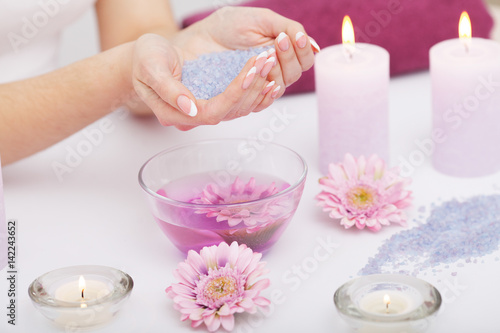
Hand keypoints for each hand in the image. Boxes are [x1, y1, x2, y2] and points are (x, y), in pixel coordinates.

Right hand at [131, 33, 276, 129]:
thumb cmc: (144, 59)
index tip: (250, 71)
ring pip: (238, 107)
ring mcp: (204, 109)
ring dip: (257, 85)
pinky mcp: (213, 100)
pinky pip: (238, 101)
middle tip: (265, 59)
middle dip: (252, 85)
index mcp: (175, 113)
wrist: (145, 56)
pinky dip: (254, 88)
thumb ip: (167, 89)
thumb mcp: (150, 68)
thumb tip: (189, 108)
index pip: (213, 112)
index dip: (234, 94)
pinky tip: (265, 73)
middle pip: (230, 111)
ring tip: (268, 60)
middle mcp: (192, 116)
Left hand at [172, 6, 318, 98]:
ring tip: (265, 53)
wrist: (197, 37)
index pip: (303, 61)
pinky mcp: (241, 99)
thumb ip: (289, 29)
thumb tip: (314, 45)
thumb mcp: (262, 20)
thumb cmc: (227, 27)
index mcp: (281, 55)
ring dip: (274, 71)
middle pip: (293, 76)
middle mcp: (273, 73)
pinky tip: (260, 78)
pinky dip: (261, 90)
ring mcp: (257, 87)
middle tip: (276, 41)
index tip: (293, 37)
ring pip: (278, 88)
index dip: (302, 51)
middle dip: (288, 57)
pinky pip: (258, 102)